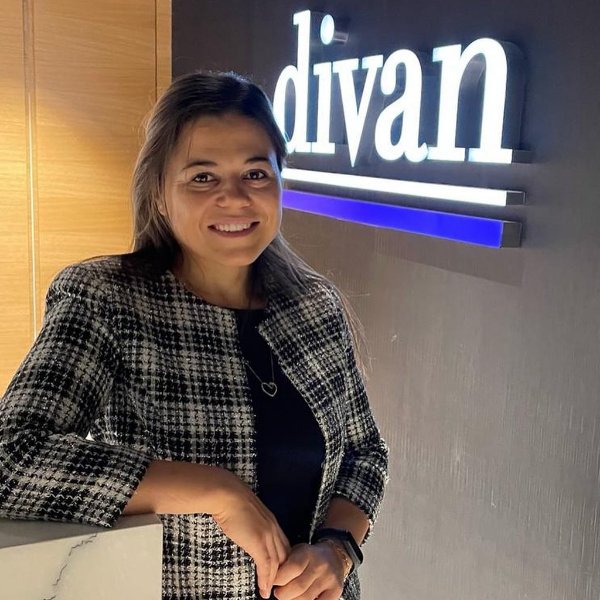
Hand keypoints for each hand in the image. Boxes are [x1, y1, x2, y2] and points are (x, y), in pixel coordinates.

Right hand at [210, 472, 290, 598]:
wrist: (227, 494)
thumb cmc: (231, 500)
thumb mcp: (246, 512)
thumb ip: (251, 523)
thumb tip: (245, 530)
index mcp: (271, 521)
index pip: (283, 544)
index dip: (283, 560)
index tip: (278, 571)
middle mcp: (273, 528)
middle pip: (284, 555)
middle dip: (283, 572)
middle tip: (277, 586)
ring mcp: (267, 535)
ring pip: (277, 562)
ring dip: (274, 579)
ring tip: (269, 593)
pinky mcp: (258, 542)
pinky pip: (266, 565)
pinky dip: (266, 579)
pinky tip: (264, 589)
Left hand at [272, 542, 345, 599]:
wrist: (334, 556)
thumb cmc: (309, 557)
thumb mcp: (297, 552)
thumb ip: (285, 563)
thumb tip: (269, 578)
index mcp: (307, 553)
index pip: (292, 568)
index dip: (279, 578)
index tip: (272, 582)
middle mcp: (320, 565)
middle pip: (298, 587)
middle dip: (283, 594)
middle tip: (278, 593)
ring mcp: (329, 579)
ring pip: (306, 598)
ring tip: (289, 597)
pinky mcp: (336, 590)